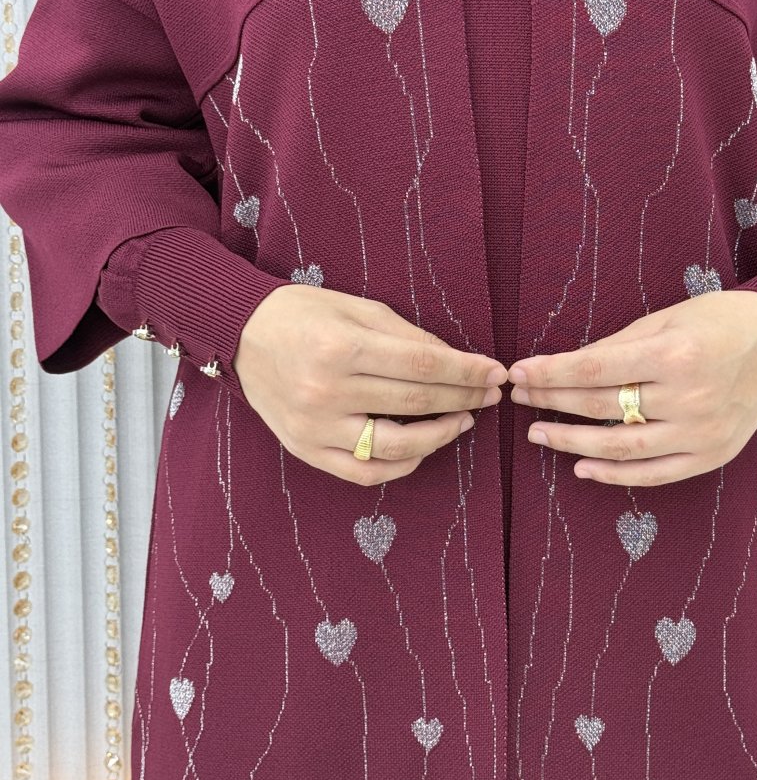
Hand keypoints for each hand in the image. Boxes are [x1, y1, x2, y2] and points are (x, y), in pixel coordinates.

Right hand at [233, 284, 506, 484]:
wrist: (239, 334)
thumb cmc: (302, 313)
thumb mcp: (357, 307)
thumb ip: (407, 335)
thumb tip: (456, 359)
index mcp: (342, 347)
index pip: (423, 364)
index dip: (466, 371)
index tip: (494, 372)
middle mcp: (327, 391)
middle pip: (414, 403)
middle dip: (463, 398)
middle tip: (490, 395)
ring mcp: (315, 426)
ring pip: (395, 446)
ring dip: (440, 436)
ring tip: (462, 420)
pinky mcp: (306, 449)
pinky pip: (364, 472)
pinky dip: (401, 465)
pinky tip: (423, 449)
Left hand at [507, 290, 756, 485]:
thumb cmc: (721, 320)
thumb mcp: (666, 318)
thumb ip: (618, 345)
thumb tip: (567, 366)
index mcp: (674, 355)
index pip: (595, 369)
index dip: (551, 373)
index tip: (520, 373)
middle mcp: (688, 397)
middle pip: (602, 407)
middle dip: (554, 403)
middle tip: (520, 400)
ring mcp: (701, 432)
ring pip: (621, 448)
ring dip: (573, 443)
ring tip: (540, 434)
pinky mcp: (712, 455)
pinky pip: (654, 474)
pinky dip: (615, 475)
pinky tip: (583, 466)